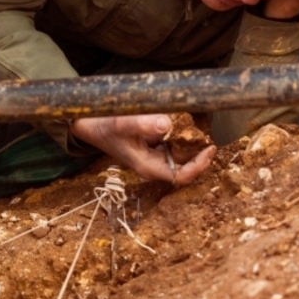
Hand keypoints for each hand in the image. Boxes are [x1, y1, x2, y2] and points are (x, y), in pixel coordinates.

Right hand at [70, 114, 215, 184]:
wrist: (88, 125)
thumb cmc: (103, 127)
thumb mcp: (121, 123)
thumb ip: (142, 123)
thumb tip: (166, 124)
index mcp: (147, 166)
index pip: (180, 175)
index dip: (198, 166)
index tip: (209, 149)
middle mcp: (152, 164)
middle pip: (185, 167)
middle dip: (199, 154)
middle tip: (210, 136)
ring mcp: (152, 156)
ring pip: (180, 155)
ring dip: (192, 145)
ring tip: (202, 128)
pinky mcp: (151, 146)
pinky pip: (173, 145)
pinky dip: (182, 136)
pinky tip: (187, 123)